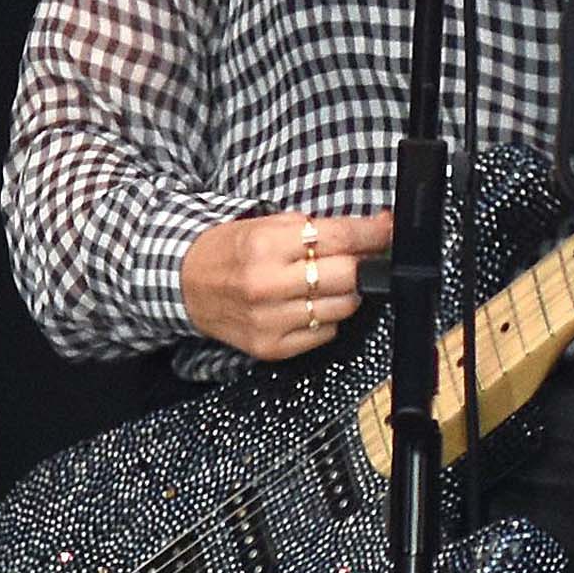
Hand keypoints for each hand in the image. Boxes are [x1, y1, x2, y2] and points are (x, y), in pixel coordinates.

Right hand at [183, 209, 390, 360]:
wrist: (184, 284)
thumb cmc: (228, 251)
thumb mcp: (265, 225)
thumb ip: (315, 229)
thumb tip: (371, 231)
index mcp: (266, 245)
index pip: (340, 239)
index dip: (373, 235)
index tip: (388, 230)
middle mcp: (268, 284)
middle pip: (348, 277)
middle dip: (360, 265)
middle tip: (355, 259)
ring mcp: (270, 320)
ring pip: (342, 309)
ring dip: (344, 293)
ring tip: (324, 283)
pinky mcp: (271, 347)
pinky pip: (325, 334)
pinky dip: (326, 319)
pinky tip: (307, 305)